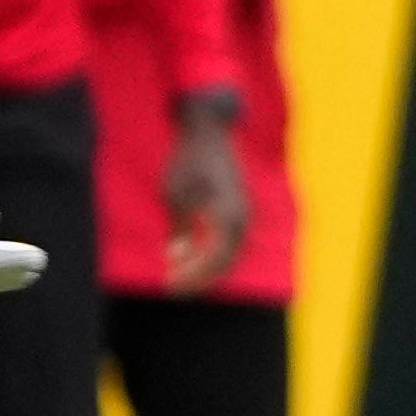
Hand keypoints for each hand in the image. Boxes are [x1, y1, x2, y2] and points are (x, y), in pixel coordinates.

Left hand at [160, 98, 251, 290]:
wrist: (209, 130)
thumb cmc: (188, 159)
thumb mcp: (174, 194)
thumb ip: (179, 228)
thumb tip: (177, 257)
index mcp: (228, 216)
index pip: (214, 260)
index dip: (193, 277)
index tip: (170, 286)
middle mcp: (243, 217)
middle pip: (226, 262)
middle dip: (199, 277)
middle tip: (173, 285)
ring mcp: (246, 213)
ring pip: (231, 254)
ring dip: (207, 267)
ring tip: (181, 273)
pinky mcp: (241, 209)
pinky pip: (231, 240)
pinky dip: (213, 252)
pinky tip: (191, 253)